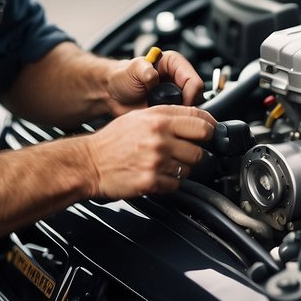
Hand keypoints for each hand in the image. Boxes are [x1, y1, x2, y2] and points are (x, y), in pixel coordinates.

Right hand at [80, 105, 215, 197]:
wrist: (89, 162)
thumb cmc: (112, 141)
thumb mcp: (138, 118)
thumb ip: (166, 116)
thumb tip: (194, 119)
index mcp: (157, 119)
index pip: (200, 122)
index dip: (210, 129)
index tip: (212, 133)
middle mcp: (159, 138)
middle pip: (200, 148)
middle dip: (196, 152)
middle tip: (185, 153)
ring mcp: (156, 160)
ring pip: (189, 168)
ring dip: (182, 169)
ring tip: (166, 165)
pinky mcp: (151, 180)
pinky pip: (176, 184)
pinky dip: (170, 182)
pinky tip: (157, 176)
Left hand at [106, 49, 204, 113]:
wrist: (112, 94)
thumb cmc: (122, 77)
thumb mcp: (131, 69)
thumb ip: (143, 70)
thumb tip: (154, 77)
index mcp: (174, 64)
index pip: (195, 82)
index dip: (190, 95)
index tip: (180, 105)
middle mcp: (178, 79)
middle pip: (197, 98)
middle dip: (186, 108)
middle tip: (170, 113)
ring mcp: (175, 95)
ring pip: (191, 110)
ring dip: (179, 116)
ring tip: (163, 116)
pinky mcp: (171, 109)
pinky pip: (180, 119)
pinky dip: (173, 122)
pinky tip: (162, 121)